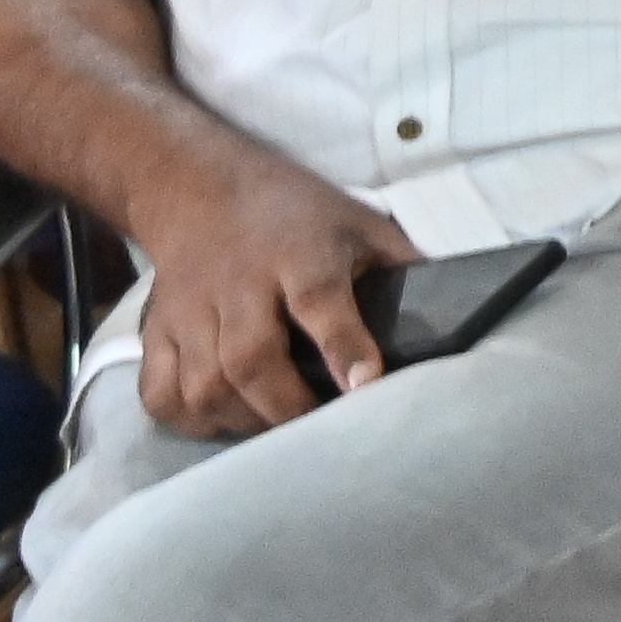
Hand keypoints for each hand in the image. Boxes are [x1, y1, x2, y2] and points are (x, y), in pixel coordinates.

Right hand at [125, 151, 419, 441]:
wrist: (196, 185)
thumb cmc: (294, 213)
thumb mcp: (358, 223)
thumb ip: (401, 266)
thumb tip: (465, 309)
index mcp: (298, 253)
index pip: (320, 300)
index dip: (344, 347)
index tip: (366, 388)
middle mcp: (238, 283)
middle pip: (251, 358)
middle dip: (288, 408)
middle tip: (323, 436)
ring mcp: (189, 310)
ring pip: (205, 384)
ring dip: (244, 421)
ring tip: (278, 431)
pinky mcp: (155, 330)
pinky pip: (161, 392)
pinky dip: (189, 418)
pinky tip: (223, 421)